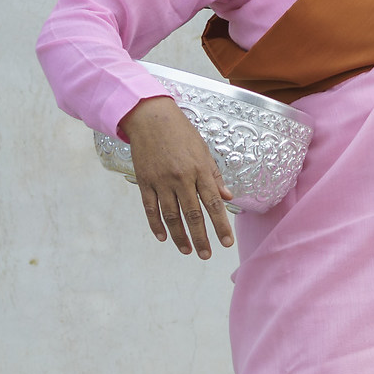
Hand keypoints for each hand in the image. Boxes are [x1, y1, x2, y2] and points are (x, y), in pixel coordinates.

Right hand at [122, 96, 233, 258]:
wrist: (150, 118)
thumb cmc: (182, 134)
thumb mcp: (204, 151)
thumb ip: (215, 177)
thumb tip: (228, 199)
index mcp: (200, 171)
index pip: (213, 204)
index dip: (220, 226)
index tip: (226, 243)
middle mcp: (181, 178)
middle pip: (193, 214)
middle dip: (201, 237)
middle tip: (207, 255)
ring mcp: (161, 181)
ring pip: (171, 215)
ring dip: (179, 236)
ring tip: (187, 250)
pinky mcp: (145, 181)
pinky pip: (150, 208)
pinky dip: (156, 224)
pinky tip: (163, 237)